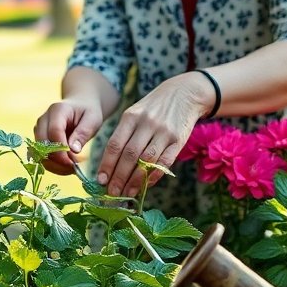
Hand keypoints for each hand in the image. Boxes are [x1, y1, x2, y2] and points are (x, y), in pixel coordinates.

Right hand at [34, 98, 104, 175]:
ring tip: (71, 169)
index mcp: (57, 110)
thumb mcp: (92, 119)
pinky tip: (65, 167)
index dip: (61, 150)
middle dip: (57, 160)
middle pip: (42, 144)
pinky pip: (41, 156)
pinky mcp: (39, 139)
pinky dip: (52, 165)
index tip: (73, 163)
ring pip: (39, 152)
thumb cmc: (87, 112)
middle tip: (73, 169)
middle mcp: (43, 119)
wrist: (80, 106)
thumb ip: (83, 133)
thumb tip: (73, 151)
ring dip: (54, 165)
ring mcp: (38, 129)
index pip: (54, 132)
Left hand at [96, 74, 208, 197]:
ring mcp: (163, 132)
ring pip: (146, 161)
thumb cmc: (154, 107)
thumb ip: (124, 134)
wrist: (185, 92)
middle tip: (112, 193)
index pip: (115, 144)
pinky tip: (146, 185)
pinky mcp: (179, 139)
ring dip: (135, 180)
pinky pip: (165, 161)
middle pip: (129, 155)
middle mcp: (146, 123)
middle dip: (119, 177)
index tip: (101, 180)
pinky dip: (154, 175)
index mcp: (131, 116)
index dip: (107, 165)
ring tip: (127, 193)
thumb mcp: (136, 112)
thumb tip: (111, 165)